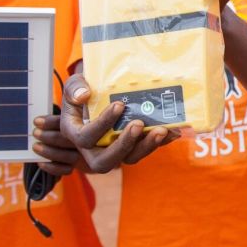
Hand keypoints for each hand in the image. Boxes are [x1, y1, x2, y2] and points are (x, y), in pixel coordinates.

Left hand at [32, 113, 80, 176]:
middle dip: (47, 136)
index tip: (36, 122)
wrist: (85, 144)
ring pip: (68, 156)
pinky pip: (66, 170)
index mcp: (82, 123)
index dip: (50, 122)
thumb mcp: (65, 119)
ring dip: (48, 152)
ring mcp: (84, 154)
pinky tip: (41, 163)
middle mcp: (86, 139)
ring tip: (35, 146)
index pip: (67, 122)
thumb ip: (56, 121)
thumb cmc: (68, 128)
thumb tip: (37, 121)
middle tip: (35, 133)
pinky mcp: (80, 166)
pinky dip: (52, 167)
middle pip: (68, 140)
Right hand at [58, 73, 177, 173]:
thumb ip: (74, 88)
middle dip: (124, 144)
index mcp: (76, 134)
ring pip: (129, 158)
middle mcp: (94, 149)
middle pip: (107, 159)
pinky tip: (173, 131)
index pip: (86, 137)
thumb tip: (84, 95)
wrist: (96, 98)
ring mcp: (115, 151)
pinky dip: (160, 142)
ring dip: (146, 146)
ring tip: (161, 130)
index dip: (103, 123)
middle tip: (139, 124)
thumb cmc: (83, 93)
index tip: (119, 105)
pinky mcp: (132, 148)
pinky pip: (146, 150)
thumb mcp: (73, 86)